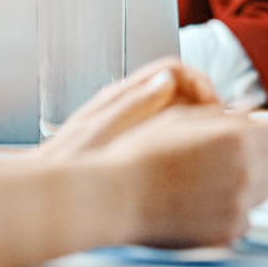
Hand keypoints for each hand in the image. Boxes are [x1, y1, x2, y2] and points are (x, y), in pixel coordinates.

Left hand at [37, 58, 218, 163]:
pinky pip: (174, 140)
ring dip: (203, 128)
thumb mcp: (100, 133)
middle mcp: (132, 106)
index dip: (200, 84)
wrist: (45, 196)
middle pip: (184, 91)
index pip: (174, 70)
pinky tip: (199, 168)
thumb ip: (136, 104)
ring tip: (215, 150)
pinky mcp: (140, 151)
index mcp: (123, 95)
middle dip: (208, 107)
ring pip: (182, 115)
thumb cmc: (66, 166)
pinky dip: (191, 147)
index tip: (214, 108)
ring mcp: (137, 128)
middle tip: (222, 132)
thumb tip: (171, 77)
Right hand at [108, 109, 267, 248]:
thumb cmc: (144, 154)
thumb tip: (250, 115)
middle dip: (259, 155)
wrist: (116, 198)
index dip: (267, 131)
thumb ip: (225, 117)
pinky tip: (203, 202)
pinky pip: (245, 218)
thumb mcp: (185, 119)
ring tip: (210, 179)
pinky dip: (232, 211)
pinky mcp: (228, 233)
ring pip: (263, 191)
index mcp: (240, 139)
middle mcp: (247, 173)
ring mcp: (239, 206)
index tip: (255, 134)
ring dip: (247, 183)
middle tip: (226, 156)